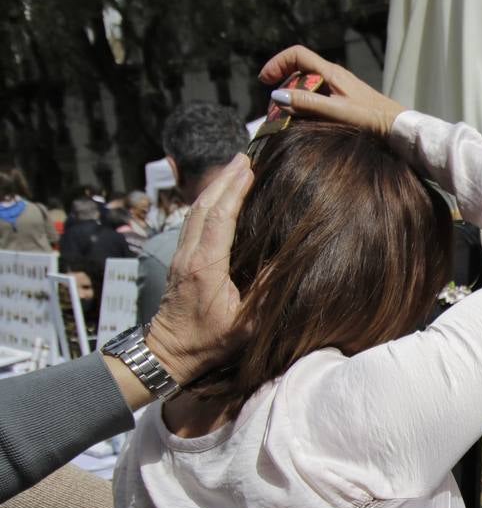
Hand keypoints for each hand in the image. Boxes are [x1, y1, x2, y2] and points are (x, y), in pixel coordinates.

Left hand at [145, 155, 252, 382]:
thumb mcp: (247, 323)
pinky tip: (219, 194)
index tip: (249, 168)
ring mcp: (181, 255)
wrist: (168, 352)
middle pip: (204, 205)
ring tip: (234, 167)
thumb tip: (287, 260)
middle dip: (224, 178)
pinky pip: (193, 220)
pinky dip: (208, 201)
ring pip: (195, 210)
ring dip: (215, 186)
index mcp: (206, 267)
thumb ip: (266, 291)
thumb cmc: (210, 341)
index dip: (235, 190)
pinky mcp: (180, 258)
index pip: (220, 218)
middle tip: (244, 155)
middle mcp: (190, 255)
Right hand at [259, 45, 403, 138]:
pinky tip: (306, 121)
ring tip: (287, 116)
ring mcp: (340, 87)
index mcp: (331, 72)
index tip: (265, 81)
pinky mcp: (345, 100)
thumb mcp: (336, 111)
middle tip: (275, 107)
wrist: (398, 128)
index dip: (277, 63)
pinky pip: (318, 96)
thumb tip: (277, 95)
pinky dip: (306, 105)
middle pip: (299, 70)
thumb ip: (307, 103)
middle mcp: (334, 75)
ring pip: (308, 85)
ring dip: (293, 97)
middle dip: (283, 84)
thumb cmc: (371, 119)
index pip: (297, 54)